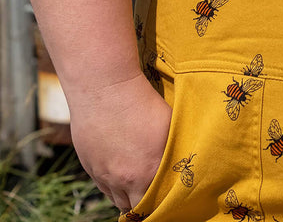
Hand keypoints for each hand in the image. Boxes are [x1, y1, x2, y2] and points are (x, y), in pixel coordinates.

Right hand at [67, 72, 171, 211]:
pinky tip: (122, 178)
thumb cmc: (142, 101)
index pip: (158, 204)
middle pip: (136, 208)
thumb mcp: (169, 125)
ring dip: (128, 198)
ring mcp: (103, 175)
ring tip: (139, 191)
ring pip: (117, 200)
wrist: (105, 87)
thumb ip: (173, 150)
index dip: (164, 204)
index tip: (170, 200)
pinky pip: (103, 187)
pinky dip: (113, 187)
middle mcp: (124, 180)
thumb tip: (181, 161)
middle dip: (147, 205)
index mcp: (148, 173)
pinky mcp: (89, 166)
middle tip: (155, 198)